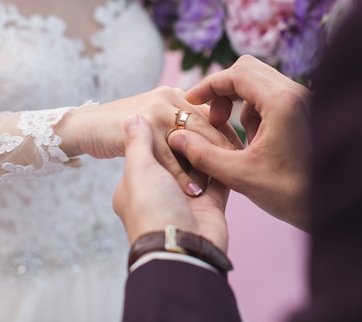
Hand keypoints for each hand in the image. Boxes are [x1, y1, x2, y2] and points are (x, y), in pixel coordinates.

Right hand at [57, 86, 241, 196]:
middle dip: (224, 148)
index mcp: (174, 95)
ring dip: (208, 161)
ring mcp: (154, 112)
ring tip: (224, 180)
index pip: (210, 113)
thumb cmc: (123, 129)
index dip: (227, 134)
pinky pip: (169, 156)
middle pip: (205, 124)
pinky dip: (183, 176)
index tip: (242, 155)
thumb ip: (179, 127)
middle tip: (241, 170)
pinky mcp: (141, 128)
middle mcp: (167, 98)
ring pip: (191, 138)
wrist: (85, 126)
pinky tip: (195, 191)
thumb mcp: (155, 123)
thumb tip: (210, 147)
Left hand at [113, 114, 228, 251]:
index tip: (175, 113)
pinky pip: (219, 180)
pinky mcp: (211, 205)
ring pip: (200, 166)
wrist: (180, 249)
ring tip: (216, 127)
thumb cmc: (152, 211)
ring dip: (207, 149)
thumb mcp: (138, 171)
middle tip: (199, 118)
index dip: (163, 132)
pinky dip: (224, 164)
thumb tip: (132, 117)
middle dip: (188, 140)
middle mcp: (162, 191)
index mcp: (138, 185)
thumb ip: (137, 143)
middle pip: (178, 157)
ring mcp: (187, 199)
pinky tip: (230, 145)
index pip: (152, 150)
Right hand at [167, 56, 311, 230]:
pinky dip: (256, 112)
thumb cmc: (293, 194)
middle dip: (224, 91)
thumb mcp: (240, 176)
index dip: (208, 85)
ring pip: (260, 83)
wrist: (337, 206)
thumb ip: (203, 155)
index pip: (236, 74)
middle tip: (212, 119)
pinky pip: (274, 97)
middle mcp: (296, 93)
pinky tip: (256, 143)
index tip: (191, 101)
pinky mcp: (307, 111)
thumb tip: (176, 137)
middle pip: (248, 70)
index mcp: (282, 102)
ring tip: (238, 140)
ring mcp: (304, 100)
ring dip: (240, 103)